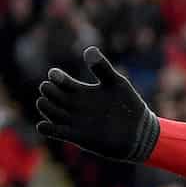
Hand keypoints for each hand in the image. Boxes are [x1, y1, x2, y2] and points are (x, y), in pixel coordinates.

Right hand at [35, 47, 159, 162]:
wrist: (140, 132)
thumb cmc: (129, 105)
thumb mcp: (117, 84)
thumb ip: (103, 68)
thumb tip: (89, 50)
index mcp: (82, 90)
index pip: (59, 80)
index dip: (56, 76)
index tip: (56, 75)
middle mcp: (75, 104)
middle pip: (50, 93)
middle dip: (48, 90)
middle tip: (54, 90)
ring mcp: (74, 120)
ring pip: (47, 109)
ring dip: (45, 106)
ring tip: (50, 104)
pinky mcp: (75, 136)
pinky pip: (52, 131)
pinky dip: (46, 128)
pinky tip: (47, 125)